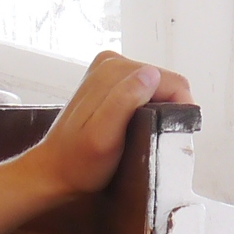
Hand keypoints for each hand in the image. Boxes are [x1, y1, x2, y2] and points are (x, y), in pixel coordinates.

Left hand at [20, 50, 194, 202]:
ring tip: (143, 135)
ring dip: (157, 109)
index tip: (172, 136)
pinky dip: (146, 108)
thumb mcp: (104, 137)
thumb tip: (151, 74)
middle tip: (155, 139)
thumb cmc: (79, 163)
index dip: (180, 109)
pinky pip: (142, 90)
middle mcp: (113, 63)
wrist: (54, 171)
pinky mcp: (109, 81)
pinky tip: (134, 126)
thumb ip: (125, 102)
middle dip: (167, 109)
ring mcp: (110, 70)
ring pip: (155, 86)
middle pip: (164, 81)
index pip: (170, 81)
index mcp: (114, 71)